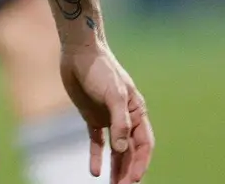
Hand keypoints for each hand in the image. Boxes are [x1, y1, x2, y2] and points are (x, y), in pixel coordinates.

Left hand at [60, 44, 153, 182]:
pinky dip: (97, 157)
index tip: (133, 180)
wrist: (80, 53)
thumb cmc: (101, 69)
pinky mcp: (92, 117)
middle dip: (128, 171)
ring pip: (115, 151)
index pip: (144, 144)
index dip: (140, 163)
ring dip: (115, 168)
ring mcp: (109, 118)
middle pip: (130, 151)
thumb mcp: (114, 94)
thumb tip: (122, 149)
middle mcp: (126, 118)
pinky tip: (94, 172)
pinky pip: (97, 142)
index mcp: (137, 112)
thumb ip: (120, 121)